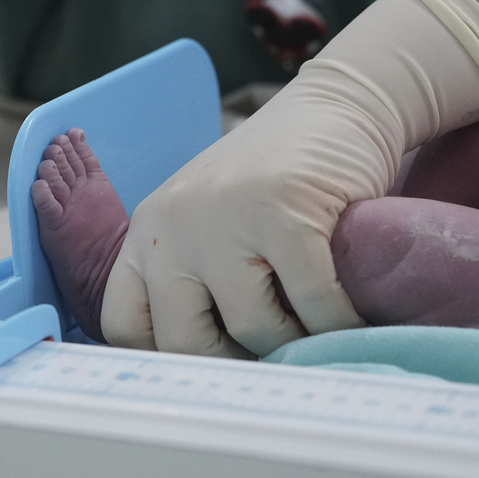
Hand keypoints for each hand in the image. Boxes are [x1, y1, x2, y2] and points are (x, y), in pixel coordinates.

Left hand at [100, 0, 478, 357]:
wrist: (340, 103)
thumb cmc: (279, 176)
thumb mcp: (212, 220)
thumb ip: (195, 277)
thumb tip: (209, 373)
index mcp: (147, 233)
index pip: (125, 326)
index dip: (168, 362)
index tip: (215, 368)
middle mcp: (171, 226)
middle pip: (184, 342)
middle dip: (237, 364)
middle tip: (277, 359)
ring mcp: (224, 218)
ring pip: (254, 329)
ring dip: (296, 342)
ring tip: (320, 326)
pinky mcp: (283, 212)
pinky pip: (312, 306)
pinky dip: (339, 322)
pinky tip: (354, 313)